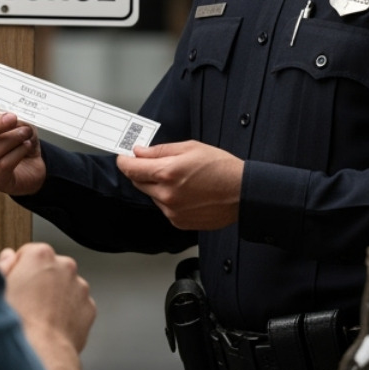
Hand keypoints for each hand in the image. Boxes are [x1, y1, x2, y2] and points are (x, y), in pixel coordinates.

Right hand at [0, 99, 46, 195]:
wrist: (32, 166)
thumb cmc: (19, 141)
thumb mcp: (17, 124)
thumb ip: (11, 117)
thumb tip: (11, 114)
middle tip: (12, 117)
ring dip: (10, 139)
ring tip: (26, 132)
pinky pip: (2, 165)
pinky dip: (16, 153)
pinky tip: (27, 145)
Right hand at [0, 242, 93, 355]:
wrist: (41, 352)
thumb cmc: (17, 321)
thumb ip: (3, 265)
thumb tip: (7, 258)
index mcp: (40, 255)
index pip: (28, 253)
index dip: (18, 270)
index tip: (14, 284)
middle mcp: (65, 266)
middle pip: (49, 268)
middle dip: (39, 281)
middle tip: (25, 302)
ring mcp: (80, 287)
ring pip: (64, 286)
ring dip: (54, 297)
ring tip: (38, 317)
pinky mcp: (89, 307)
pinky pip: (75, 305)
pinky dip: (66, 312)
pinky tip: (51, 324)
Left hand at [115, 141, 241, 230]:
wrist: (243, 192)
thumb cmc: (221, 168)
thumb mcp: (190, 148)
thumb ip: (159, 150)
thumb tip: (139, 151)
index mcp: (167, 173)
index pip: (130, 169)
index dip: (125, 161)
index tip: (124, 157)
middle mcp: (166, 195)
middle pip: (138, 182)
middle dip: (143, 172)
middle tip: (159, 164)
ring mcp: (172, 211)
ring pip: (152, 196)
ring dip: (158, 187)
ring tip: (183, 180)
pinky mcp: (179, 222)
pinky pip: (165, 208)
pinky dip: (169, 200)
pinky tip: (188, 193)